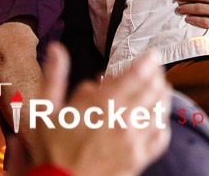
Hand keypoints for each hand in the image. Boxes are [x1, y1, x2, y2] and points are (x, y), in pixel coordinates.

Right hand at [31, 43, 169, 175]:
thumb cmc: (52, 150)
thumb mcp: (46, 109)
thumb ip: (54, 76)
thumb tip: (56, 49)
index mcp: (103, 104)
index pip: (137, 75)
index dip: (149, 62)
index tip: (153, 56)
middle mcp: (123, 120)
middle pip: (152, 89)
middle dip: (156, 75)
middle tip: (155, 70)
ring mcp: (134, 141)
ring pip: (160, 110)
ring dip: (162, 95)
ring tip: (161, 87)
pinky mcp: (138, 160)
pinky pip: (161, 138)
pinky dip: (163, 124)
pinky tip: (159, 119)